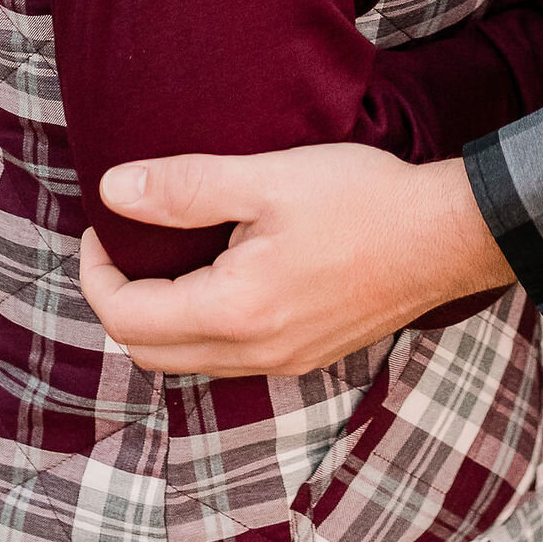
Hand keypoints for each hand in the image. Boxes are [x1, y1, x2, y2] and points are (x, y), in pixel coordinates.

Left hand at [79, 149, 509, 377]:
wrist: (445, 237)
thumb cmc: (360, 199)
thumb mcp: (265, 178)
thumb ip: (184, 187)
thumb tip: (112, 190)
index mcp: (234, 312)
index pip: (127, 317)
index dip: (97, 273)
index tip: (103, 226)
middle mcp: (253, 354)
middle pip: (148, 352)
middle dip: (120, 300)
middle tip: (124, 243)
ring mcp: (283, 363)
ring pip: (187, 361)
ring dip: (160, 318)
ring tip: (167, 256)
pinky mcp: (307, 356)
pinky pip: (227, 359)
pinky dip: (200, 327)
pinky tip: (219, 277)